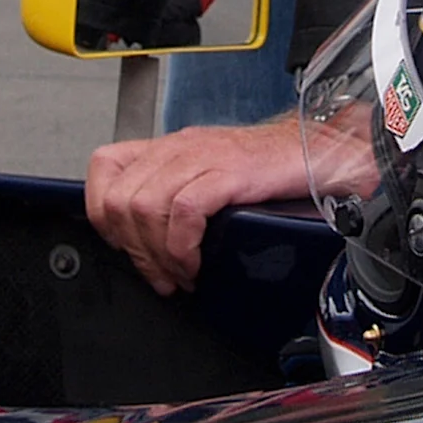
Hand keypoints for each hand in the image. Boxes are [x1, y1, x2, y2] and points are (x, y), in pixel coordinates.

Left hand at [84, 116, 312, 295]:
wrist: (318, 151)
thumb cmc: (270, 169)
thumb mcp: (211, 174)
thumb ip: (177, 195)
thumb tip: (147, 241)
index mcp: (171, 148)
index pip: (106, 167)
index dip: (104, 213)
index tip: (126, 245)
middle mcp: (181, 148)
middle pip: (120, 198)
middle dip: (134, 249)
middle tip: (159, 274)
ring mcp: (204, 158)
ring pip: (145, 206)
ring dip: (158, 254)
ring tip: (180, 274)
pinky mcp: (231, 173)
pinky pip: (184, 211)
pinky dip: (183, 246)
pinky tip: (197, 262)